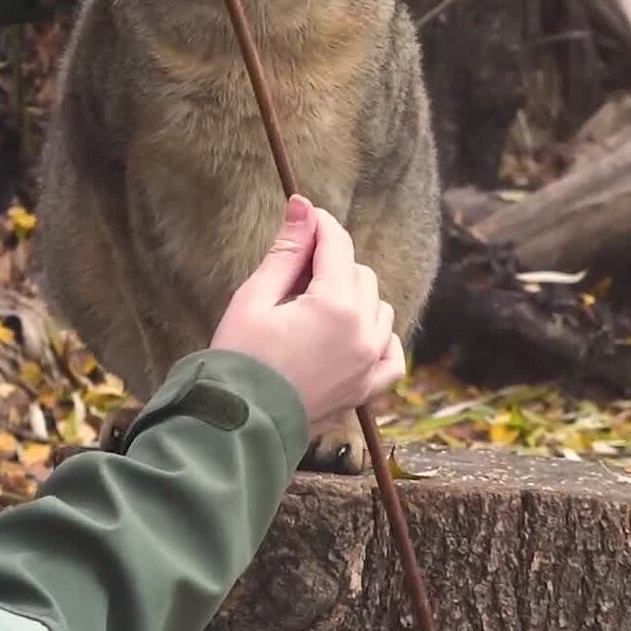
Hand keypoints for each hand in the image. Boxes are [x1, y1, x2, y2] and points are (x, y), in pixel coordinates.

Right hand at [210, 196, 404, 424]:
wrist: (239, 425)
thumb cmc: (240, 358)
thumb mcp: (255, 297)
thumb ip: (287, 251)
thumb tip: (303, 206)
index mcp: (335, 306)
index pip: (337, 245)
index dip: (318, 224)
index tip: (301, 215)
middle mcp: (363, 333)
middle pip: (358, 272)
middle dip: (330, 261)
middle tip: (293, 271)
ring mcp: (370, 363)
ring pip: (378, 306)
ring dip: (352, 296)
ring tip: (312, 305)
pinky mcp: (368, 388)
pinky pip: (391, 351)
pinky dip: (376, 335)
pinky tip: (350, 332)